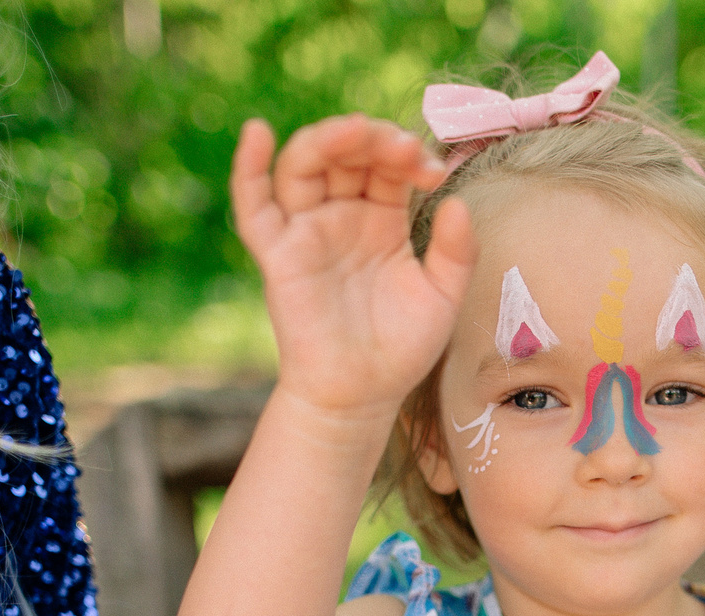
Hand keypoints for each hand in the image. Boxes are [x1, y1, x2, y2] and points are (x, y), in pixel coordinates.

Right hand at [229, 113, 476, 416]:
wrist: (362, 396)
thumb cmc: (401, 348)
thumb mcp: (442, 296)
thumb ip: (456, 251)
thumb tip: (456, 202)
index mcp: (380, 217)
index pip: (387, 165)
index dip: (408, 156)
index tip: (434, 172)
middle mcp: (341, 215)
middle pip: (345, 154)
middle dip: (373, 140)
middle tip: (403, 149)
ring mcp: (307, 231)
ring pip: (303, 166)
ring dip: (327, 140)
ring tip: (357, 131)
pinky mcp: (278, 254)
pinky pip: (254, 206)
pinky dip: (248, 167)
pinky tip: (256, 133)